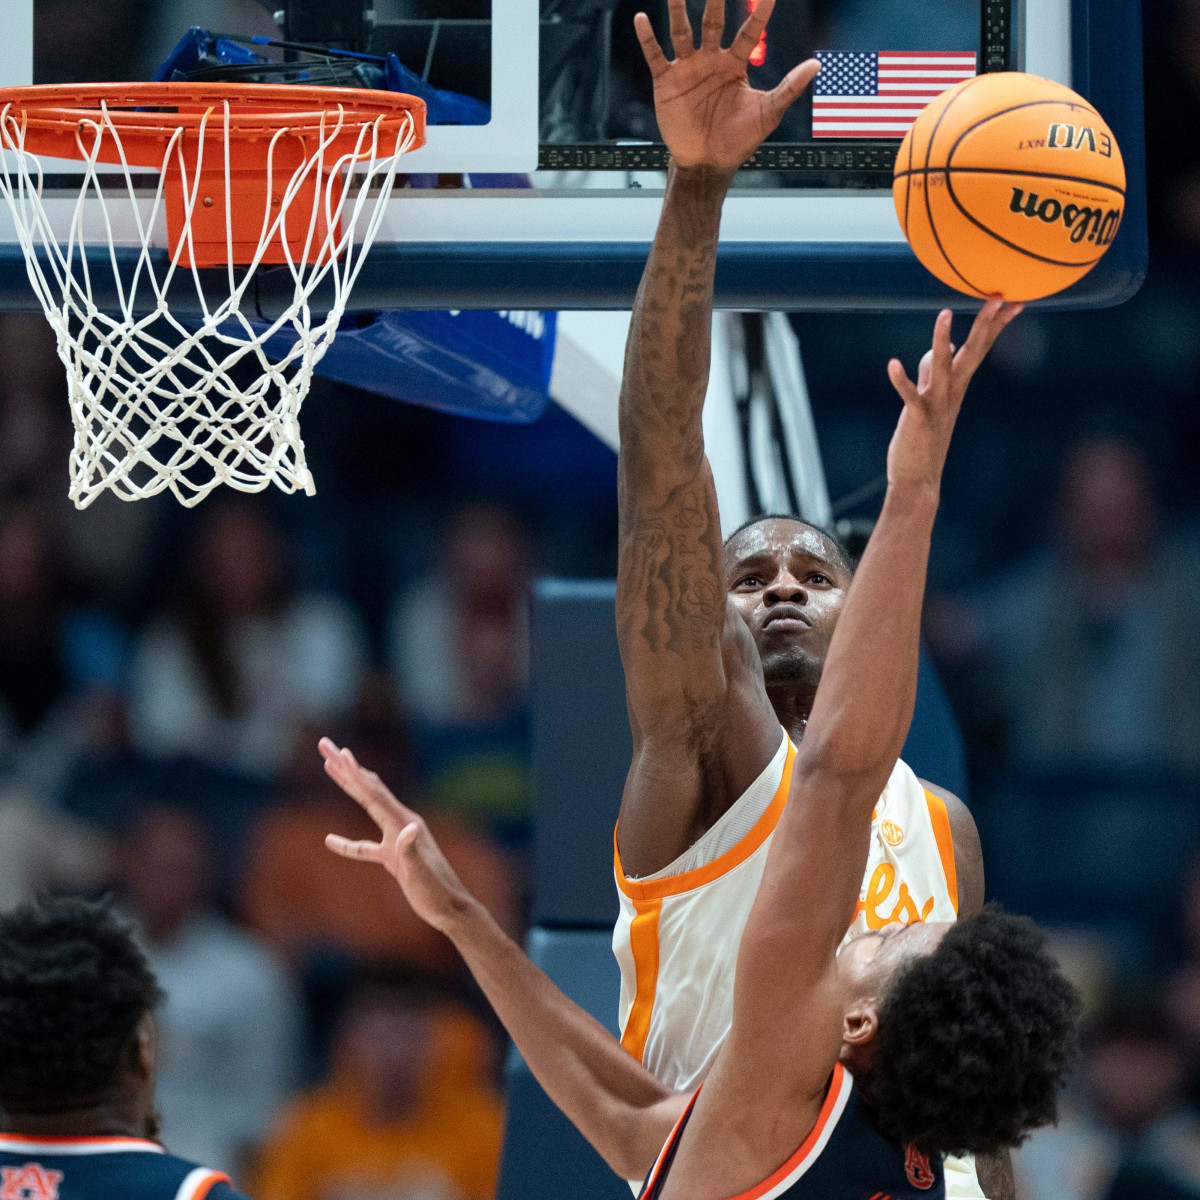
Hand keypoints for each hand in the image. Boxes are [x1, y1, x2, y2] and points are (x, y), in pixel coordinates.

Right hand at [321, 737, 472, 932]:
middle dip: (346, 767)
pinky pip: (365, 846)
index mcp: (404, 823)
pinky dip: (347, 843)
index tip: (340, 753)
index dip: (355, 773)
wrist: (450, 909)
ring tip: (329, 767)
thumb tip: (408, 829)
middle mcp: (401, 823)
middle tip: (325, 745)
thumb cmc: (436, 891)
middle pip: (368, 788)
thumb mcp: (420, 872)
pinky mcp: (393, 857)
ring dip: (347, 786)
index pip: (374, 793)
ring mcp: (397, 838)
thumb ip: (411, 850)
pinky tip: (330, 841)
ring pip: (367, 806)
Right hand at [634, 0, 818, 168]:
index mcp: (735, 64)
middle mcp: (710, 60)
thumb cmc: (738, 140)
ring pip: (682, 31)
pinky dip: (648, 38)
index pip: (749, 31)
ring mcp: (687, 68)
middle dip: (714, 0)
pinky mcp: (666, 82)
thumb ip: (789, 87)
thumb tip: (816, 65)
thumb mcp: (768, 114)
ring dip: (677, 9)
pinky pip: (656, 55)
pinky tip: (641, 19)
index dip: (759, 11)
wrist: (708, 163)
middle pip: (712, 22)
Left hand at [885, 299, 1022, 489]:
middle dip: (985, 325)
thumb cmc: (924, 440)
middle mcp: (952, 393)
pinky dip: (901, 381)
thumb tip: (937, 349)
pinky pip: (910, 396)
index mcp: (957, 387)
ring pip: (942, 367)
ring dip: (943, 340)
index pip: (979, 349)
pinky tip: (892, 364)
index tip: (1013, 299)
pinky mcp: (918, 420)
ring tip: (945, 313)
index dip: (995, 325)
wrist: (919, 480)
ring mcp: (936, 406)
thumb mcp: (929, 401)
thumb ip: (931, 373)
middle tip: (999, 297)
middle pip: (972, 353)